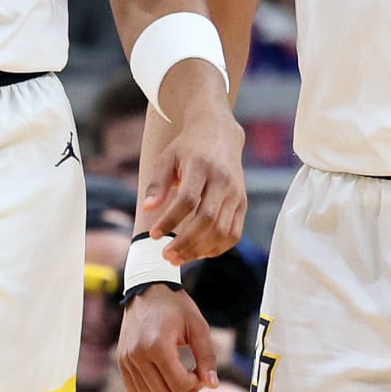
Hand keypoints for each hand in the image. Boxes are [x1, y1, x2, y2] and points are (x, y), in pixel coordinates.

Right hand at [118, 284, 219, 391]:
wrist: (147, 289)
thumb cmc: (175, 306)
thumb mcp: (197, 325)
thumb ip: (207, 356)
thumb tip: (212, 385)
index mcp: (157, 345)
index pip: (178, 384)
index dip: (195, 385)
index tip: (200, 373)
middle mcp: (137, 355)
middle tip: (195, 383)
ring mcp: (126, 359)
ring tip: (182, 389)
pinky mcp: (122, 361)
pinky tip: (166, 389)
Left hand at [145, 62, 246, 263]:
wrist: (219, 133)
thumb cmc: (188, 147)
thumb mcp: (167, 157)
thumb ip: (158, 183)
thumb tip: (148, 209)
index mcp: (201, 166)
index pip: (187, 199)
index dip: (170, 220)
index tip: (154, 235)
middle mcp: (223, 180)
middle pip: (207, 219)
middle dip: (185, 242)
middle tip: (166, 256)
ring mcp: (236, 192)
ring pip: (222, 230)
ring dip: (200, 249)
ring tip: (178, 258)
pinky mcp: (242, 202)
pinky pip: (234, 233)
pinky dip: (218, 248)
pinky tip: (199, 253)